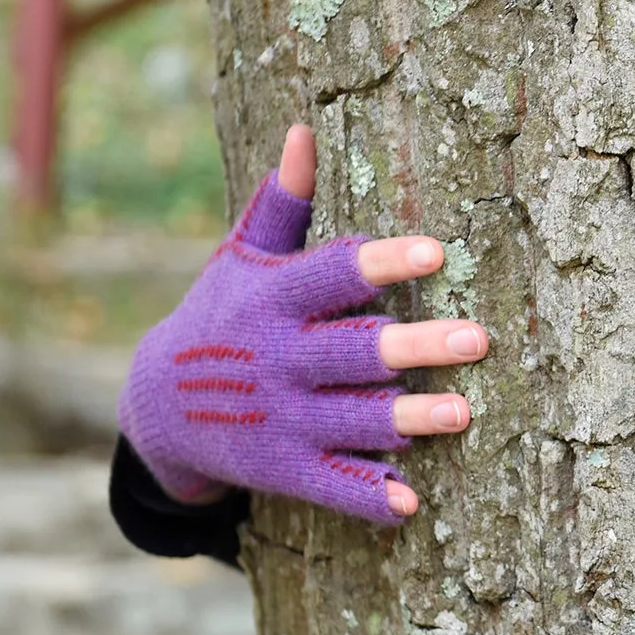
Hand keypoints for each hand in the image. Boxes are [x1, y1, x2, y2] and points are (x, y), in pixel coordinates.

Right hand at [117, 125, 488, 519]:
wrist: (156, 407)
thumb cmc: (222, 314)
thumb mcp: (240, 257)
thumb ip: (282, 204)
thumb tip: (303, 130)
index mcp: (275, 299)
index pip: (334, 274)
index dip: (383, 263)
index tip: (436, 252)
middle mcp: (280, 358)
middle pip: (354, 350)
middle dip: (415, 347)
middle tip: (478, 339)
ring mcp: (282, 417)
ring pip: (353, 418)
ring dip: (408, 419)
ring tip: (463, 414)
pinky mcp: (283, 468)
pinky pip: (330, 485)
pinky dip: (367, 497)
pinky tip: (409, 504)